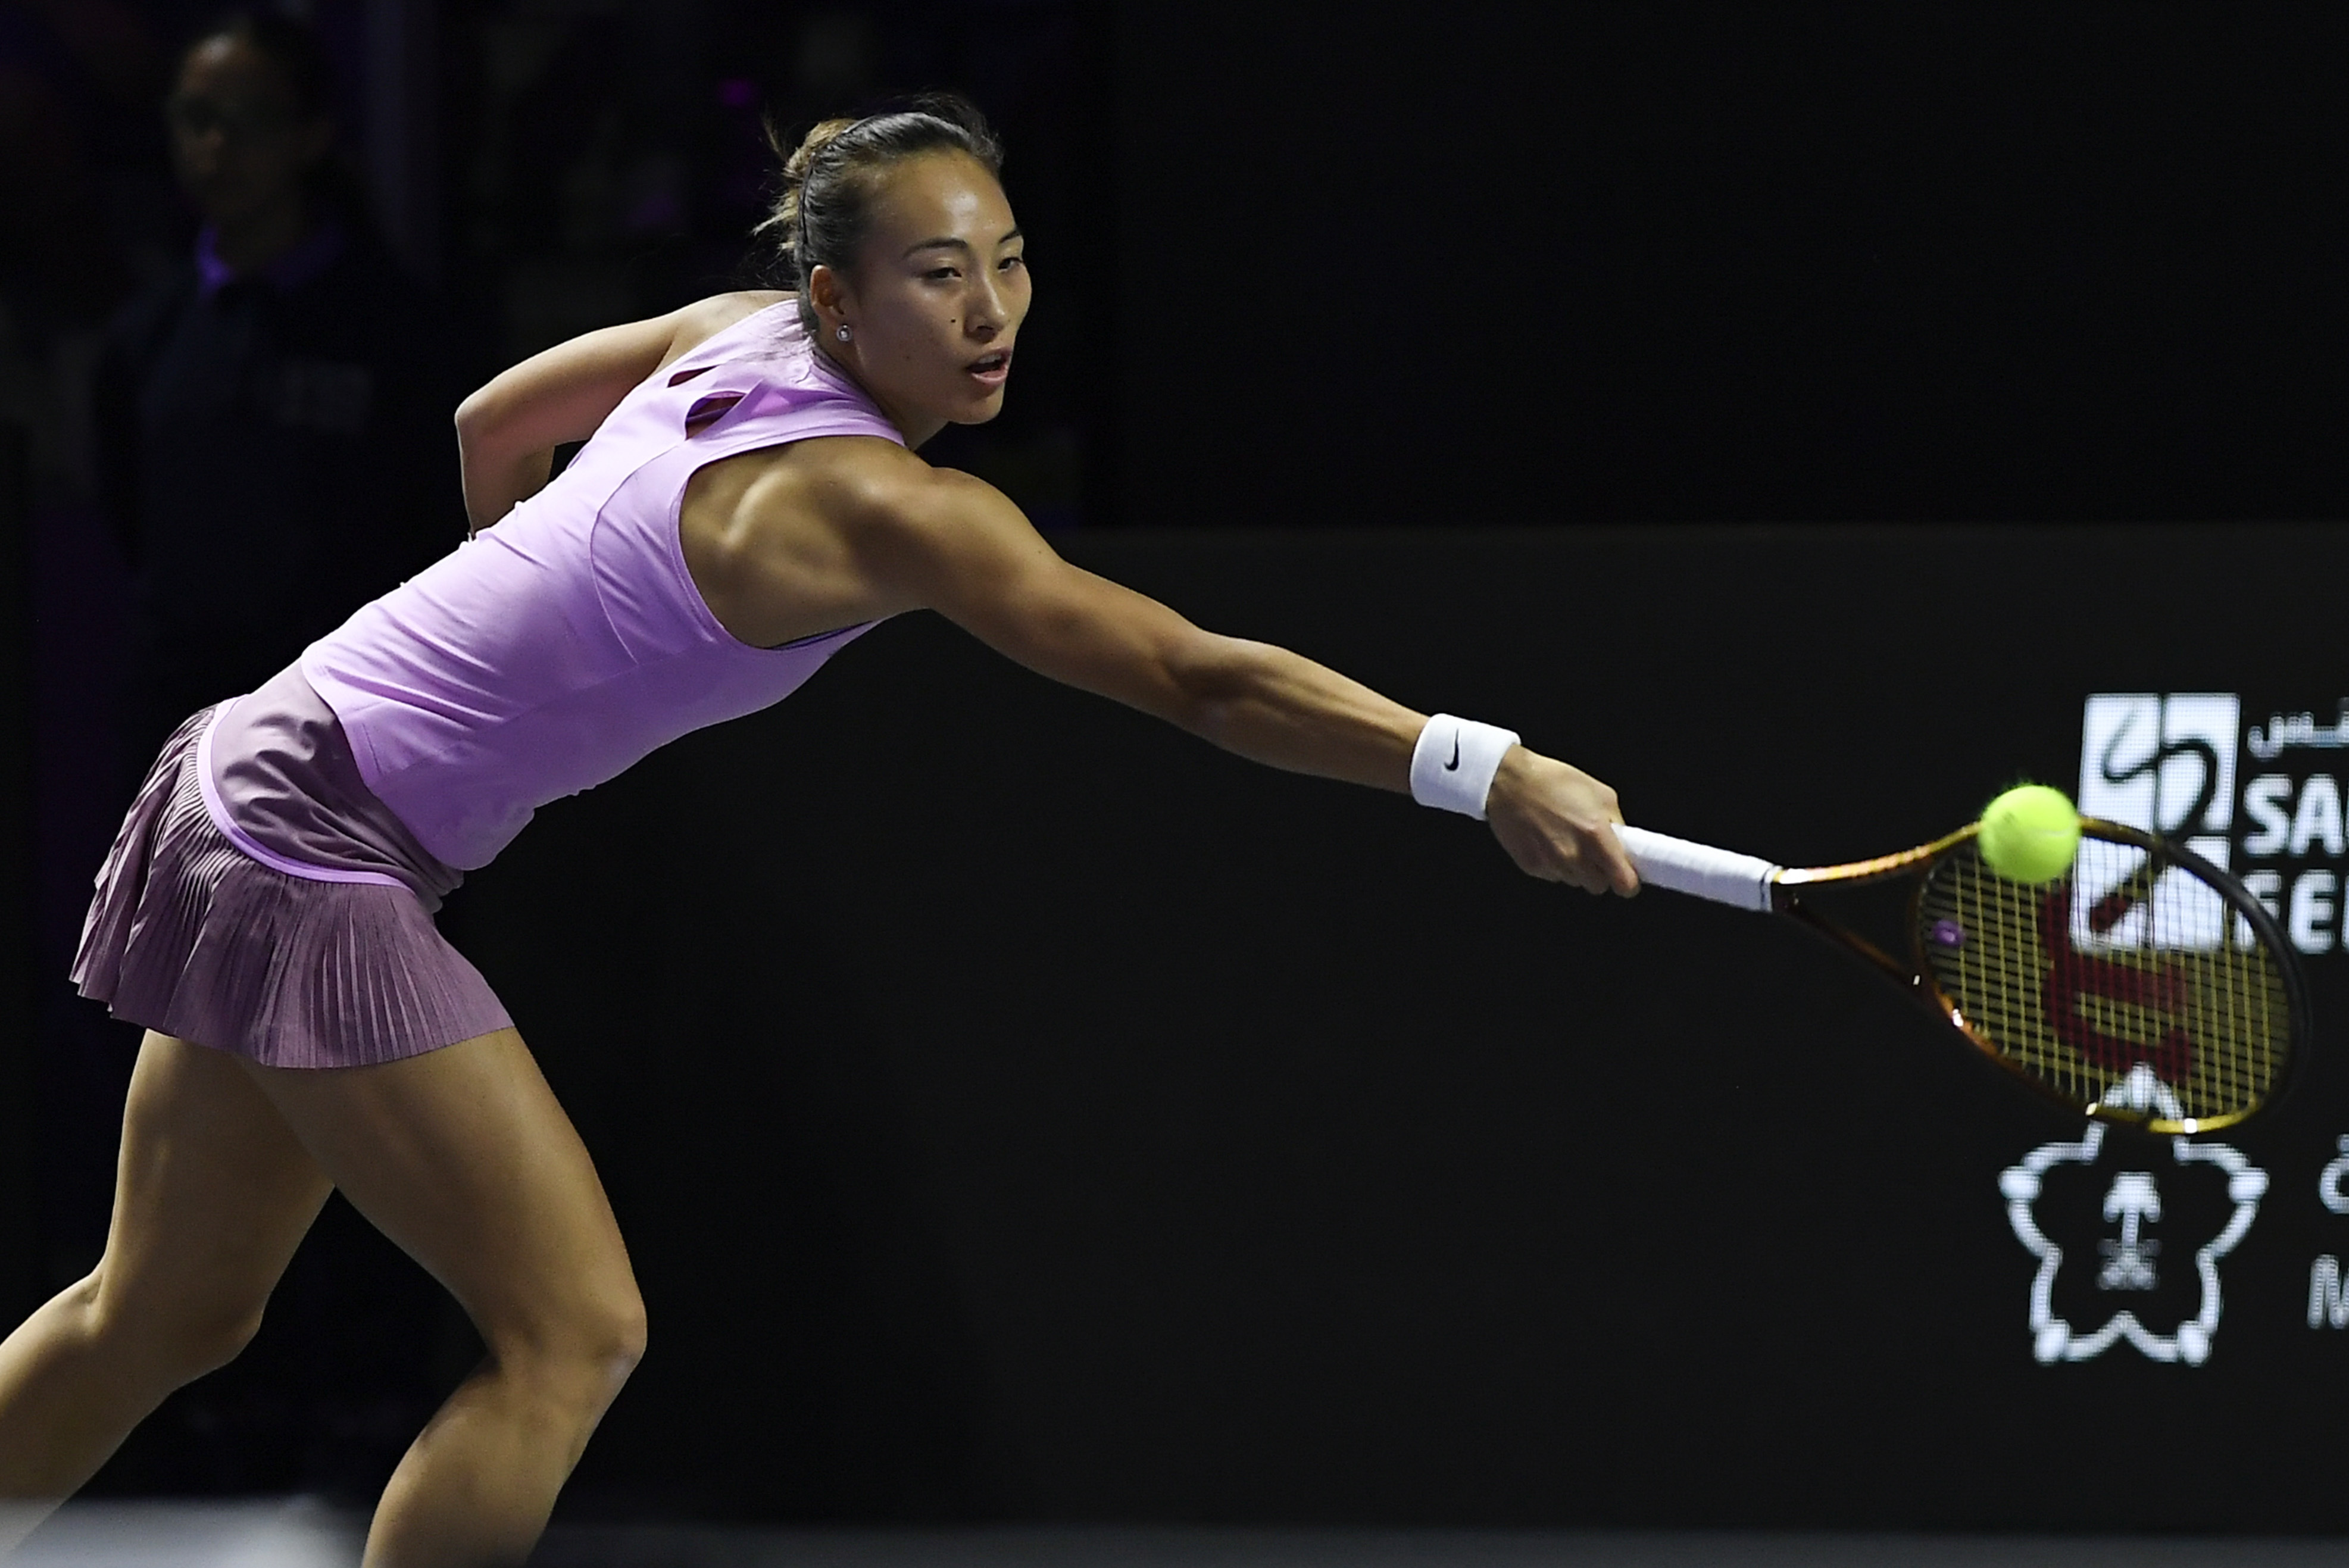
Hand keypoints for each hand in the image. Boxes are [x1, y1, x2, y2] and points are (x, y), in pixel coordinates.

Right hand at [1483, 747, 1639, 895]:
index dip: (1629, 882)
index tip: (1627, 875)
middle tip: (1593, 851)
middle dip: (1600, 872)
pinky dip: (1554, 864)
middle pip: (1599, 886)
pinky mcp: (1531, 867)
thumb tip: (1622, 842)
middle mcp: (1574, 855)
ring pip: (1575, 881)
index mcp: (1596, 835)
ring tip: (1565, 839)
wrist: (1508, 781)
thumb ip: (1616, 822)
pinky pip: (1553, 875)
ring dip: (1576, 868)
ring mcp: (1551, 864)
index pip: (1624, 883)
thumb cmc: (1552, 780)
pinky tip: (1547, 841)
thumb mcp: (1600, 792)